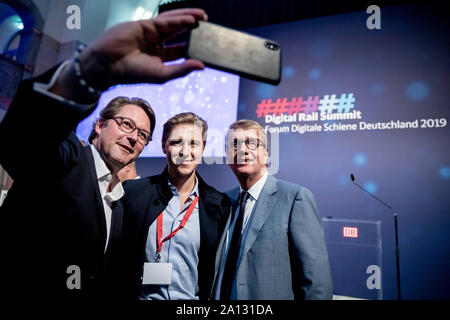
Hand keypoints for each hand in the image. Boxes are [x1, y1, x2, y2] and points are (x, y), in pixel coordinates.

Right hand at [51, 8, 206, 101]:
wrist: (109, 64)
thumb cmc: (132, 72)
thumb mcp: (163, 74)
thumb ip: (182, 69)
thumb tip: (201, 66)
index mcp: (160, 57)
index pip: (181, 51)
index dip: (194, 48)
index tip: (208, 47)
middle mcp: (157, 44)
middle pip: (179, 34)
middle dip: (194, 31)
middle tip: (210, 28)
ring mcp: (151, 33)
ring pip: (174, 24)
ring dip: (189, 19)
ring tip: (204, 17)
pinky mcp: (145, 24)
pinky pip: (165, 20)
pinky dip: (179, 19)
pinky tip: (192, 19)